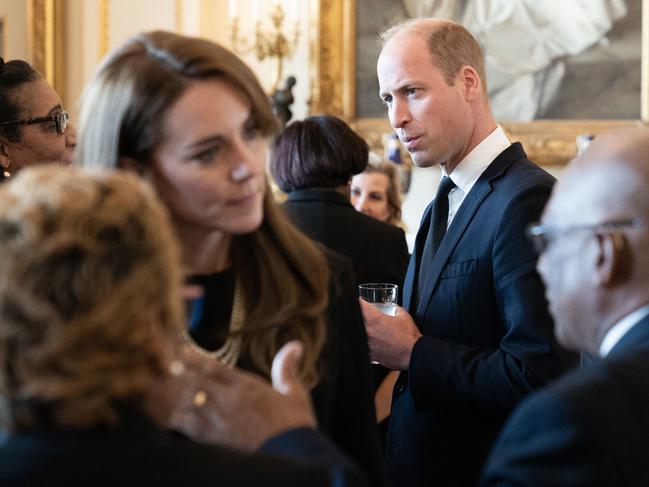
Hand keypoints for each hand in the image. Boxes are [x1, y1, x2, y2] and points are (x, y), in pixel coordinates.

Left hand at [155, 340, 316, 451]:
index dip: (194, 357)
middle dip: (178, 373)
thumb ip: (287, 368)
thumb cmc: (295, 425)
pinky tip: (169, 415)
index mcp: (247, 387)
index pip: (214, 367)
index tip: (179, 349)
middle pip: (195, 382)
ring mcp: (220, 422)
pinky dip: (178, 420)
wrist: (294, 456)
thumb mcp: (295, 393)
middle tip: (161, 364)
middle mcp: (229, 401)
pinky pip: (189, 428)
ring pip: (188, 403)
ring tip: (160, 387)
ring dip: (175, 395)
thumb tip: (294, 345)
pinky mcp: (216, 441)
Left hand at [360, 299, 421, 369]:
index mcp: (374, 319)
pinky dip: (365, 343)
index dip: (358, 302)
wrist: (413, 355)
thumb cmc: (409, 337)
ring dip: (360, 330)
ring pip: (356, 333)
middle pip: (354, 319)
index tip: (360, 302)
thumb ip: (395, 309)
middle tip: (365, 317)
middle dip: (358, 316)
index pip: (359, 305)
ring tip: (371, 331)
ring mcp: (366, 344)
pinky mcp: (369, 355)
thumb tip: (393, 308)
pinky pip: (362, 346)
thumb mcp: (404, 316)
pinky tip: (372, 342)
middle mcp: (367, 331)